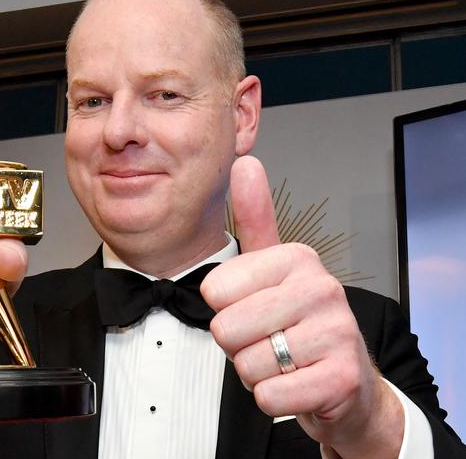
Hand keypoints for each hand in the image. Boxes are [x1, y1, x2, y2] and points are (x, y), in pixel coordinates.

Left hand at [201, 156, 402, 457]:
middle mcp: (321, 288)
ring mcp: (336, 332)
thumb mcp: (275, 267)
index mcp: (297, 258)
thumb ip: (256, 218)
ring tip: (285, 360)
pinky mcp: (340, 378)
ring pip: (245, 365)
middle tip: (270, 340)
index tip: (255, 309)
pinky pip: (268, 395)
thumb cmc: (300, 322)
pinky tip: (298, 382)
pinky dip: (273, 398)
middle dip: (239, 345)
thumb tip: (245, 162)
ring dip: (256, 373)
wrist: (347, 381)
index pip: (213, 290)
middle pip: (226, 329)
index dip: (225, 309)